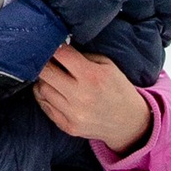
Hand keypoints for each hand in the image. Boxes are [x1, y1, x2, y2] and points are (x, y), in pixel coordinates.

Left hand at [33, 46, 150, 151]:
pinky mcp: (68, 126)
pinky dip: (44, 96)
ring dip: (43, 80)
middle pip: (45, 72)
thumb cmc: (117, 89)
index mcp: (92, 76)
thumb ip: (82, 57)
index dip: (53, 46)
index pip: (61, 54)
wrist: (129, 122)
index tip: (51, 44)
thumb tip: (58, 49)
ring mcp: (73, 114)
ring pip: (41, 89)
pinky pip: (44, 106)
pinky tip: (53, 91)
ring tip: (51, 77)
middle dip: (43, 63)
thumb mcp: (108, 66)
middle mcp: (81, 96)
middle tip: (45, 60)